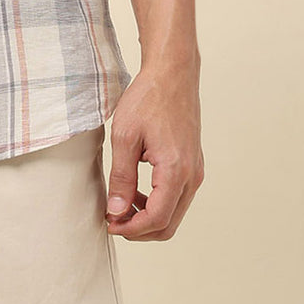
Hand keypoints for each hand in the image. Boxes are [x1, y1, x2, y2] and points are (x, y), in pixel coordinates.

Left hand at [104, 62, 203, 240]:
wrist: (172, 74)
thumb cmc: (148, 99)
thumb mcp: (125, 137)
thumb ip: (121, 177)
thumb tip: (116, 210)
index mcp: (175, 170)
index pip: (156, 219)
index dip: (130, 228)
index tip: (109, 222)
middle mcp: (191, 176)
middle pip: (168, 225)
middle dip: (139, 229)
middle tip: (113, 218)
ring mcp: (195, 171)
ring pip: (174, 214)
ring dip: (148, 217)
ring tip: (121, 203)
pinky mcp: (193, 165)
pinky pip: (177, 197)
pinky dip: (157, 203)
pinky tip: (136, 190)